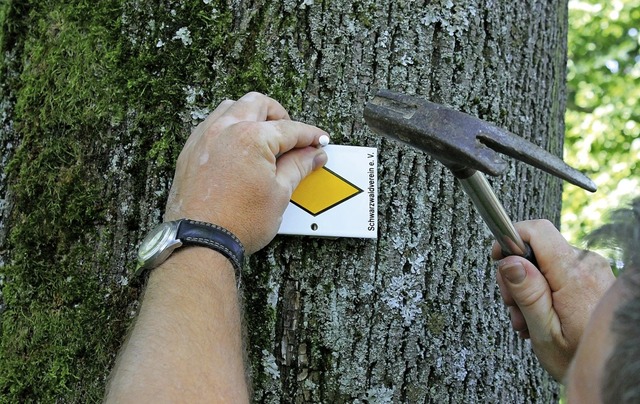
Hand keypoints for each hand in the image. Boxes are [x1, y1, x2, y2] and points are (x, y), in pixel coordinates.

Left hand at [164, 92, 328, 253]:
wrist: (201, 242)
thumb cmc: (237, 222)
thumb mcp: (279, 193)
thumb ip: (298, 167)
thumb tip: (312, 155)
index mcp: (251, 137)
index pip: (289, 129)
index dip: (310, 136)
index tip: (319, 142)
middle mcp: (224, 129)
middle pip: (258, 104)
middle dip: (280, 115)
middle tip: (292, 136)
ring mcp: (203, 138)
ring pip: (232, 108)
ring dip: (252, 115)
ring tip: (266, 138)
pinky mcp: (190, 151)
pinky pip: (212, 124)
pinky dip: (230, 127)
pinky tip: (240, 147)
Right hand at [492, 219, 614, 380]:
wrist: (614, 369)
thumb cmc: (580, 359)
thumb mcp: (545, 333)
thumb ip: (528, 294)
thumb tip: (510, 262)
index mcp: (575, 276)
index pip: (537, 231)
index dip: (510, 240)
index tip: (498, 259)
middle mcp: (587, 265)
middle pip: (536, 248)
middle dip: (516, 276)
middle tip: (515, 308)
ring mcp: (592, 270)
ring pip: (544, 262)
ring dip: (529, 288)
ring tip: (530, 322)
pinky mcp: (592, 276)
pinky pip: (558, 272)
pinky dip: (544, 291)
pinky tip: (543, 317)